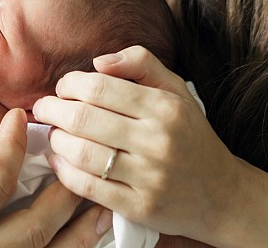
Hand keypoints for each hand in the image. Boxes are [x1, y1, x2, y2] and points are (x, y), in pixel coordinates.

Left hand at [32, 46, 241, 241]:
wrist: (222, 194)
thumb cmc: (190, 136)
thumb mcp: (176, 91)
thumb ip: (141, 64)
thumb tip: (98, 61)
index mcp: (164, 107)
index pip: (99, 87)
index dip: (69, 85)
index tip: (63, 88)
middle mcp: (157, 140)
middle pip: (83, 119)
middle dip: (52, 110)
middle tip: (45, 109)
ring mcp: (148, 176)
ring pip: (81, 153)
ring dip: (57, 141)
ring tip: (56, 134)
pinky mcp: (138, 207)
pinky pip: (87, 187)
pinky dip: (64, 172)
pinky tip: (60, 162)